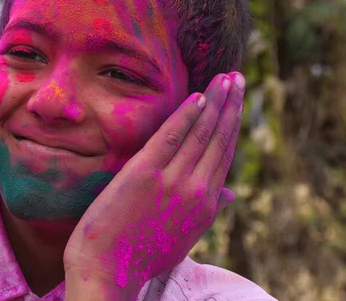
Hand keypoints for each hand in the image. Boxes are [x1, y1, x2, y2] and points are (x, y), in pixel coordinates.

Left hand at [64, 72, 244, 299]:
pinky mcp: (144, 172)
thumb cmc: (142, 253)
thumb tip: (231, 193)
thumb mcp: (185, 236)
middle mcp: (196, 190)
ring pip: (201, 133)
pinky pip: (170, 136)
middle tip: (238, 78)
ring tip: (226, 78)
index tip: (237, 102)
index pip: (225, 155)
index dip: (232, 125)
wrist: (107, 268)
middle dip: (230, 105)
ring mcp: (172, 180)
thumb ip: (210, 210)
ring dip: (215, 102)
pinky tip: (198, 96)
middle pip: (218, 139)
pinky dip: (186, 115)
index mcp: (206, 205)